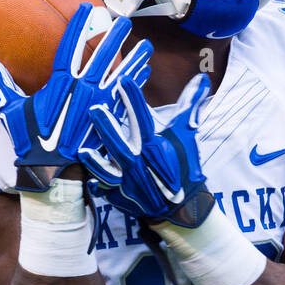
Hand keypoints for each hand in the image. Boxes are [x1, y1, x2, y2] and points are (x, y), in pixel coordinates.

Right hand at [0, 3, 152, 188]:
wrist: (49, 173)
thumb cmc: (29, 141)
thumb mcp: (11, 111)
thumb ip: (2, 84)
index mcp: (59, 87)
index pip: (71, 49)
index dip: (79, 28)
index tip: (86, 8)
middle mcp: (81, 94)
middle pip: (102, 59)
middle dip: (113, 38)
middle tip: (124, 20)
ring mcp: (97, 108)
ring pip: (120, 78)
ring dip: (134, 61)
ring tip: (147, 46)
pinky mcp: (107, 123)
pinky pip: (126, 100)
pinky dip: (135, 86)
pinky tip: (144, 74)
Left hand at [81, 73, 212, 226]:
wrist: (181, 206)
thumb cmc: (182, 164)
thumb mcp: (185, 134)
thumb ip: (189, 105)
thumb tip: (201, 78)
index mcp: (154, 147)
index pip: (143, 121)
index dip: (134, 101)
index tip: (123, 80)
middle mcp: (139, 164)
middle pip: (121, 145)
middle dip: (108, 129)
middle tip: (94, 110)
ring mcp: (128, 182)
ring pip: (109, 171)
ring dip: (96, 162)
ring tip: (83, 151)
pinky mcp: (120, 197)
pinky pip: (104, 192)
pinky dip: (96, 186)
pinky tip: (85, 178)